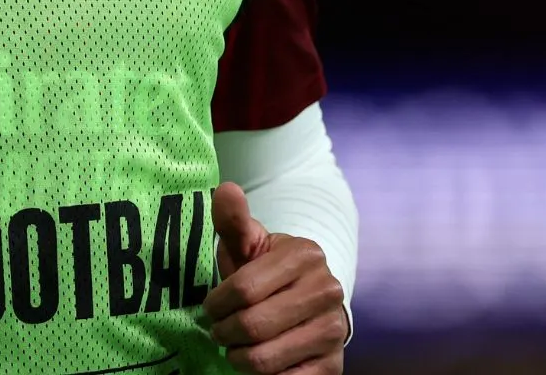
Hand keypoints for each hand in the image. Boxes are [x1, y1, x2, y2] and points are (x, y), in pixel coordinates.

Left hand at [204, 181, 346, 373]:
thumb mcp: (249, 246)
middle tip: (219, 331)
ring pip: (264, 359)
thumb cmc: (266, 273)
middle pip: (252, 324)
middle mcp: (327, 290)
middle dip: (224, 332)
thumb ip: (234, 222)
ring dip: (238, 357)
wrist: (308, 305)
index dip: (217, 303)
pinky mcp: (333, 366)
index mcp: (306, 254)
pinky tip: (259, 361)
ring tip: (236, 347)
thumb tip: (225, 189)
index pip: (243, 288)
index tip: (211, 307)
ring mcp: (334, 330)